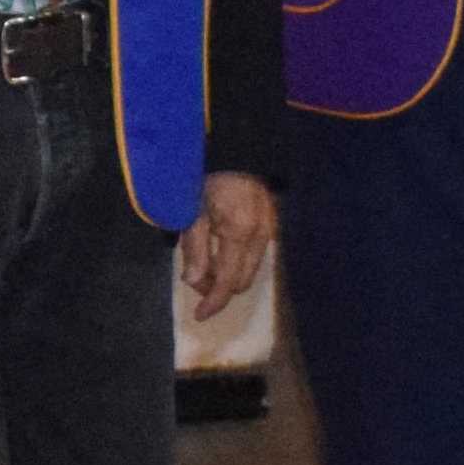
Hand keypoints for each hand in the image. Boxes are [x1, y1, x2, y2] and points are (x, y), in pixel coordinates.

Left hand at [180, 171, 274, 320]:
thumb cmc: (207, 176)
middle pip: (240, 282)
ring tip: (203, 261)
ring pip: (249, 271)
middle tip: (192, 275)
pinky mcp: (272, 225)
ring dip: (226, 275)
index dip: (213, 303)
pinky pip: (254, 256)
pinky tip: (219, 249)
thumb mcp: (192, 210)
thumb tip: (192, 282)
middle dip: (216, 288)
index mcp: (239, 232)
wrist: (236, 149)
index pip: (227, 282)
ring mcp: (270, 230)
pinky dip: (236, 261)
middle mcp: (260, 235)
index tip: (198, 315)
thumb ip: (193, 248)